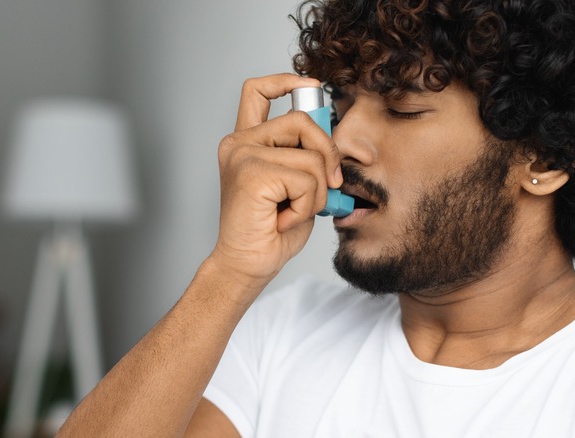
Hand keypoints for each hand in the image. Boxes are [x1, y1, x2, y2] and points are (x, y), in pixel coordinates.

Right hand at [210, 73, 342, 286]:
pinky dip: (306, 205)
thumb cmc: (270, 231)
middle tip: (330, 186)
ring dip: (316, 192)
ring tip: (293, 211)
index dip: (286, 81)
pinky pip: (305, 180)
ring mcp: (242, 155)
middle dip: (327, 153)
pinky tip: (284, 218)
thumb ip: (307, 158)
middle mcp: (239, 143)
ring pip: (310, 156)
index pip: (258, 91)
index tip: (311, 86)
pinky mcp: (251, 173)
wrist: (247, 265)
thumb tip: (335, 142)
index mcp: (247, 142)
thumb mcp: (298, 186)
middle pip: (301, 120)